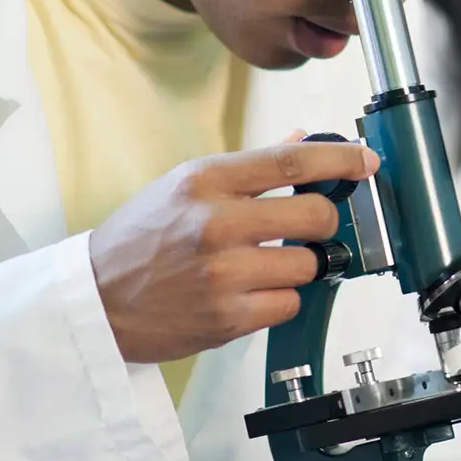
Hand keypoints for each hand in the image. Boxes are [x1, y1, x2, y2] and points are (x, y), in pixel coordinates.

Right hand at [89, 140, 378, 362]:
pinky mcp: (229, 318)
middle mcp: (215, 224)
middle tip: (311, 226)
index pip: (290, 161)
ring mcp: (223, 274)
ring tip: (263, 265)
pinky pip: (289, 303)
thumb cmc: (140, 240)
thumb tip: (302, 142)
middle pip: (314, 215)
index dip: (339, 160)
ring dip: (298, 266)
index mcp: (204, 181)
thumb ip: (247, 168)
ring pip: (308, 265)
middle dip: (324, 221)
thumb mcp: (184, 186)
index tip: (364, 161)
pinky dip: (279, 299)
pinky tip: (250, 292)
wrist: (96, 302)